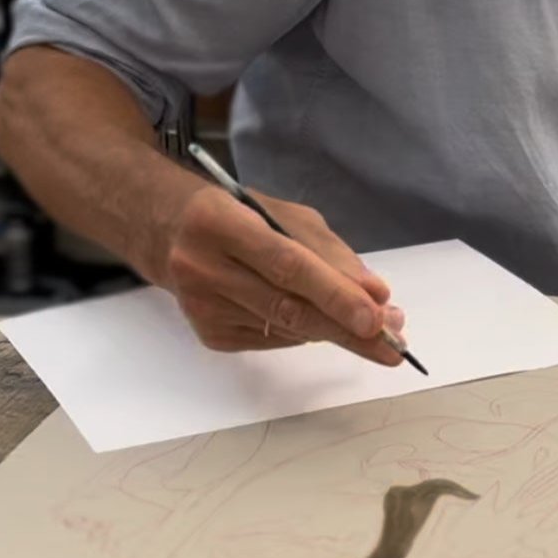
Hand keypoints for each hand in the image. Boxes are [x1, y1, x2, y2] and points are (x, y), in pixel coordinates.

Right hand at [155, 183, 405, 360]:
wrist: (166, 231)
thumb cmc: (236, 213)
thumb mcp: (282, 214)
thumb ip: (329, 252)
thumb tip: (374, 294)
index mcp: (221, 223)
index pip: (288, 265)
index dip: (334, 294)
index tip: (376, 316)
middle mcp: (204, 267)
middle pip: (287, 306)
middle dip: (346, 328)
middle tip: (391, 344)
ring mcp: (202, 306)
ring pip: (283, 328)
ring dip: (335, 333)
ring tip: (375, 334)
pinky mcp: (207, 334)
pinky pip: (272, 338)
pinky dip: (305, 333)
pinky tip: (323, 323)